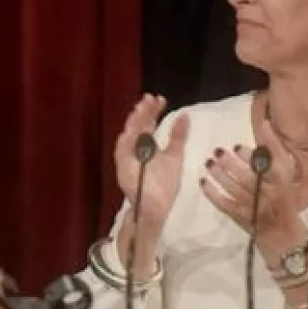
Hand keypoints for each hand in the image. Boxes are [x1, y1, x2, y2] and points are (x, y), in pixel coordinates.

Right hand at [113, 94, 188, 227]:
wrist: (156, 209)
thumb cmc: (164, 186)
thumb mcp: (174, 157)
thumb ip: (178, 136)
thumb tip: (185, 115)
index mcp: (146, 145)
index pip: (148, 123)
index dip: (153, 110)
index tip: (160, 99)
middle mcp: (134, 148)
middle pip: (137, 125)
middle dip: (143, 111)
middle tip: (150, 99)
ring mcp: (127, 156)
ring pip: (128, 134)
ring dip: (134, 121)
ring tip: (142, 109)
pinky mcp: (122, 166)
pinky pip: (122, 149)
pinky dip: (126, 138)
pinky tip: (133, 128)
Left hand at [198, 117, 303, 237]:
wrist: (283, 234)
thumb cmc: (284, 197)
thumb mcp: (286, 172)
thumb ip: (275, 149)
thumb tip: (264, 122)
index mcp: (282, 181)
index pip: (268, 167)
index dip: (250, 156)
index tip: (236, 146)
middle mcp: (269, 195)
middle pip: (248, 177)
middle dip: (230, 163)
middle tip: (217, 151)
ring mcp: (254, 208)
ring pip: (234, 189)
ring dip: (219, 175)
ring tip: (209, 163)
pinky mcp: (241, 218)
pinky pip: (224, 204)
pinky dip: (212, 193)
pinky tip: (203, 181)